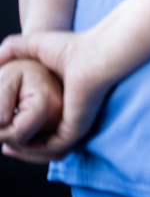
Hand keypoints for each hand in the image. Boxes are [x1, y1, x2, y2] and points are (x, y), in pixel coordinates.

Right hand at [0, 31, 112, 161]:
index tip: (2, 125)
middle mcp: (72, 114)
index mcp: (66, 100)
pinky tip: (14, 146)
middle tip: (1, 143)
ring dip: (24, 150)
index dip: (20, 125)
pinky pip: (52, 149)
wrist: (94, 55)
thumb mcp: (35, 45)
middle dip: (19, 143)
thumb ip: (13, 48)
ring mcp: (76, 124)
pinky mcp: (77, 130)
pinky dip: (32, 151)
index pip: (41, 121)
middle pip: (42, 138)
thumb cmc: (71, 46)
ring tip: (4, 146)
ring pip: (46, 148)